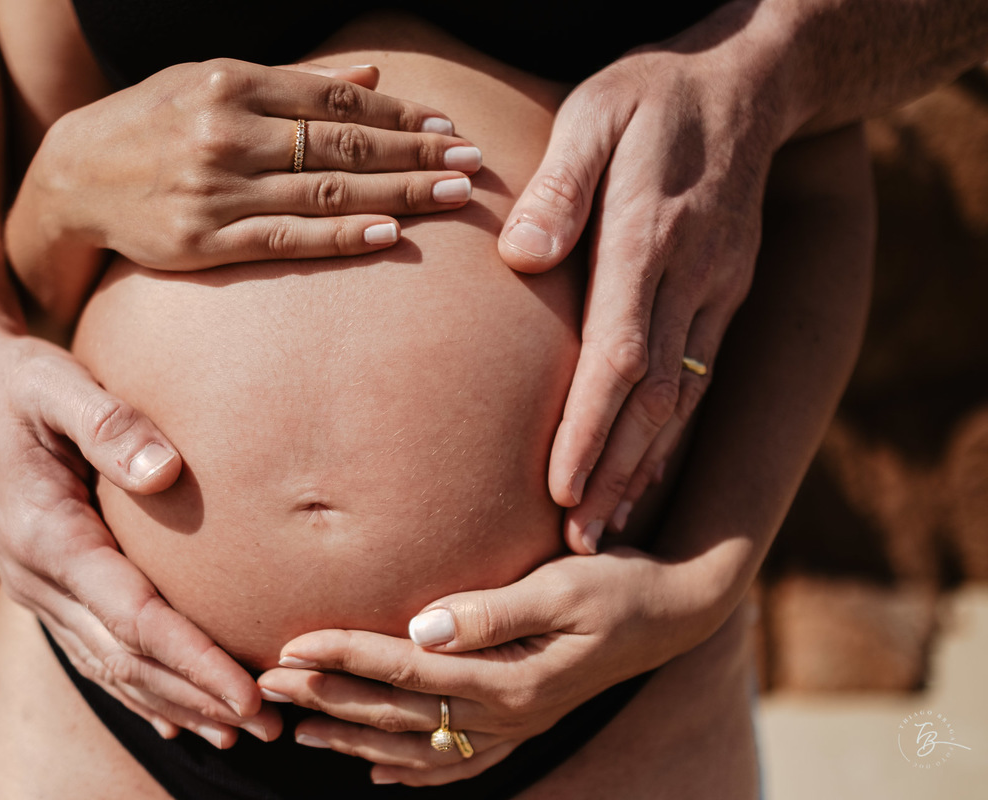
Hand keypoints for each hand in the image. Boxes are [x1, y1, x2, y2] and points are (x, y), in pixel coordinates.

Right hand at [0, 325, 280, 746]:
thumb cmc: (21, 384)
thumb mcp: (58, 386)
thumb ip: (109, 424)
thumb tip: (164, 470)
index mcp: (47, 537)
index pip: (133, 618)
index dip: (192, 660)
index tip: (247, 692)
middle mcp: (39, 578)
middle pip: (128, 659)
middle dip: (198, 697)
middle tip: (269, 729)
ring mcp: (40, 589)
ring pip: (112, 667)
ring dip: (176, 703)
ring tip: (238, 732)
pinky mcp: (50, 586)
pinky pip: (96, 652)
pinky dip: (140, 689)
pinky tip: (177, 717)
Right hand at [12, 59, 481, 318]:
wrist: (69, 179)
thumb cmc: (150, 125)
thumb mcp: (211, 82)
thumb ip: (294, 83)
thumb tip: (375, 74)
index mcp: (231, 82)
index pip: (335, 97)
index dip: (400, 111)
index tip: (449, 125)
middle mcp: (227, 131)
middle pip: (342, 141)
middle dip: (415, 151)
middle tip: (472, 162)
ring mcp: (215, 188)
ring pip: (323, 189)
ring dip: (396, 191)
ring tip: (453, 196)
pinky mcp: (203, 242)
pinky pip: (285, 239)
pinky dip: (339, 236)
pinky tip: (386, 235)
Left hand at [258, 549, 718, 785]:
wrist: (673, 611)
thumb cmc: (617, 584)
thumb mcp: (561, 586)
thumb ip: (492, 611)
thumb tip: (422, 625)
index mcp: (510, 680)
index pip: (406, 667)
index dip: (345, 654)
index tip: (291, 644)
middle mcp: (506, 715)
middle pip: (398, 710)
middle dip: (329, 696)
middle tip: (268, 685)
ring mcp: (513, 727)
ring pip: (415, 744)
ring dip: (353, 735)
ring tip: (299, 729)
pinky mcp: (520, 723)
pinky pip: (454, 761)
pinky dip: (409, 768)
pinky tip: (375, 768)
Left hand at [496, 10, 786, 552]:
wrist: (748, 86)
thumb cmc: (652, 98)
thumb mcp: (597, 112)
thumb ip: (562, 185)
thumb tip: (522, 258)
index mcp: (652, 239)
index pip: (621, 354)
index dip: (590, 428)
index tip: (559, 488)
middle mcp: (692, 280)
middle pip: (653, 397)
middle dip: (614, 474)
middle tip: (577, 544)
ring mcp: (716, 293)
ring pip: (681, 400)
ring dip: (643, 469)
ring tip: (604, 532)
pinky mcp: (723, 297)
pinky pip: (697, 381)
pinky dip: (670, 437)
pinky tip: (646, 476)